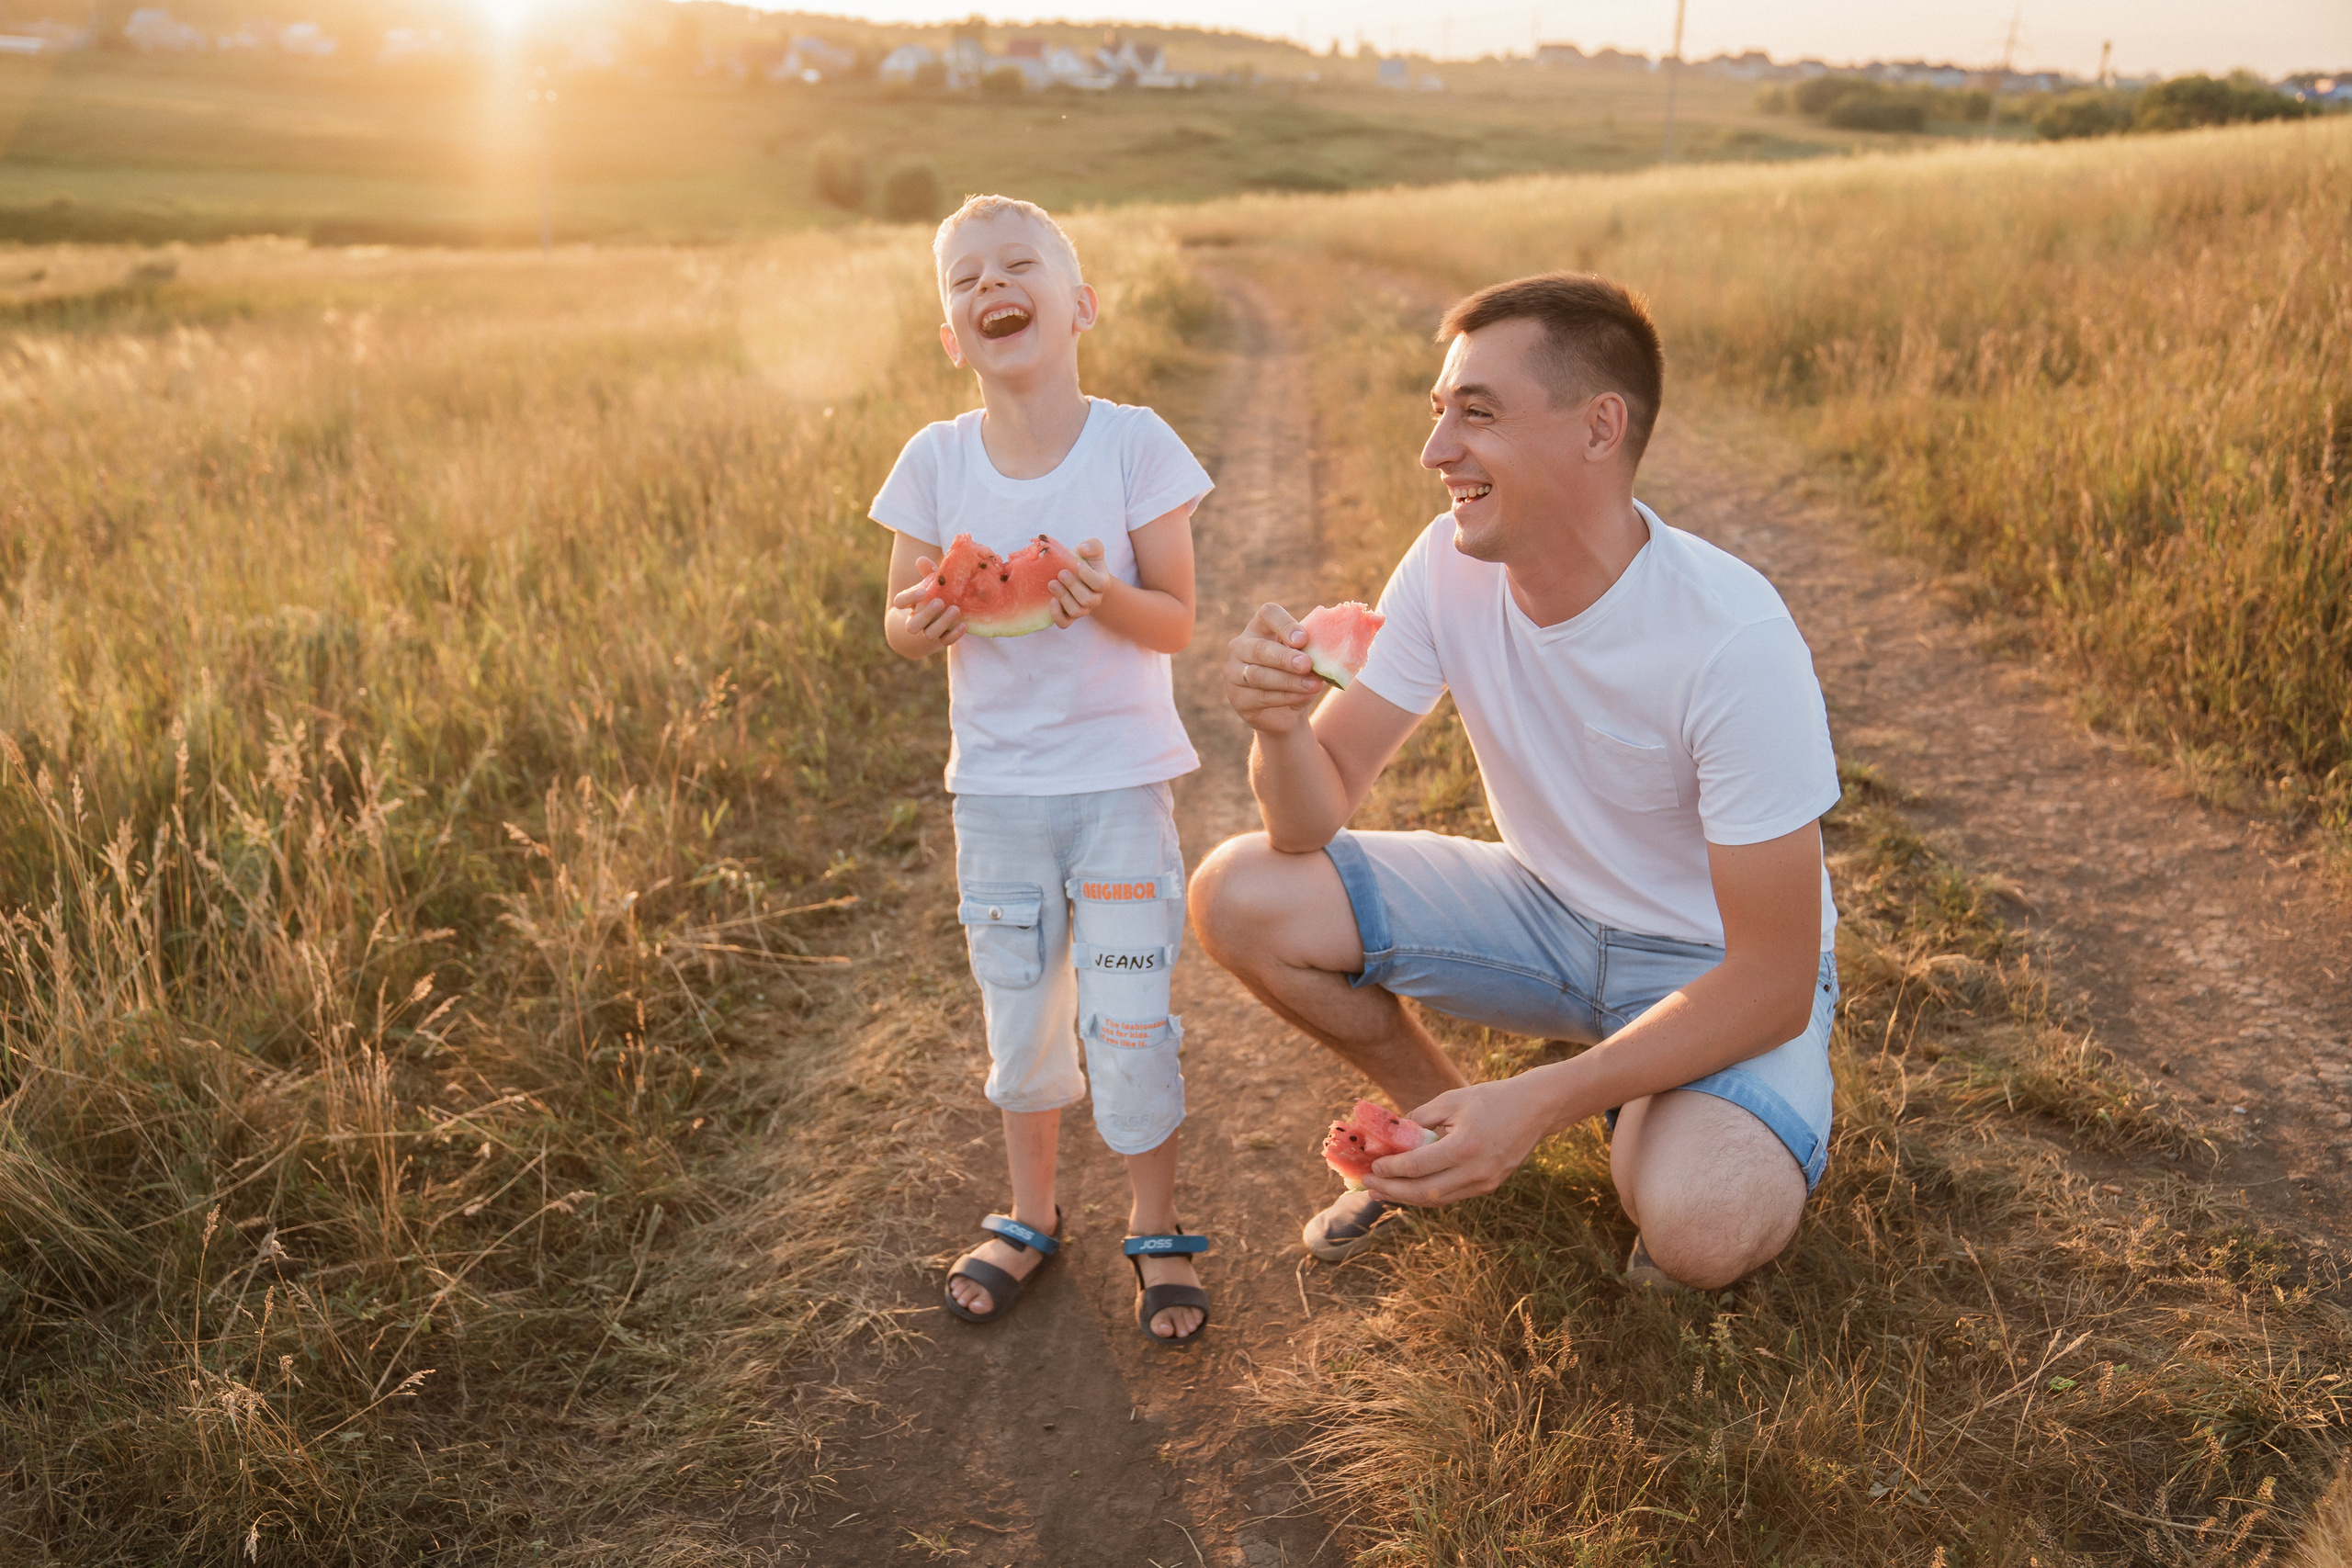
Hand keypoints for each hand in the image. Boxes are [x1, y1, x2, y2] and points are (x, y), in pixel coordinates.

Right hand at [890, 557, 965, 650]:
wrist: (946, 611)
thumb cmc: (937, 591)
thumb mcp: (933, 580)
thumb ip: (928, 572)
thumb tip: (922, 560)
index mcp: (910, 604)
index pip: (900, 602)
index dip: (909, 598)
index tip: (923, 591)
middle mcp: (916, 621)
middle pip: (912, 625)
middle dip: (926, 614)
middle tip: (940, 601)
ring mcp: (929, 632)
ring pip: (930, 634)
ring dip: (942, 623)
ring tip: (955, 609)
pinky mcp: (943, 639)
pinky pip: (946, 641)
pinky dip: (954, 635)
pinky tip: (963, 624)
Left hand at [1047, 538, 1112, 628]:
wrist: (1072, 571)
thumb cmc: (1083, 559)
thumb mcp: (1090, 547)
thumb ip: (1092, 545)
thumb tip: (1084, 549)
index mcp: (1102, 582)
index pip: (1100, 584)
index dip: (1088, 576)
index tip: (1077, 564)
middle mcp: (1094, 598)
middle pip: (1088, 600)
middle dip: (1073, 586)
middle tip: (1061, 573)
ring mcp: (1082, 609)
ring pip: (1076, 611)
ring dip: (1063, 597)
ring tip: (1052, 584)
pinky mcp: (1068, 616)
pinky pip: (1064, 623)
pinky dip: (1057, 615)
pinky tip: (1051, 601)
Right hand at [1222, 602, 1325, 735]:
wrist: (1285, 711)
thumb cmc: (1297, 674)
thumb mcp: (1306, 658)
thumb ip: (1310, 651)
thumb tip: (1326, 653)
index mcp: (1259, 627)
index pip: (1267, 614)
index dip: (1284, 624)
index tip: (1303, 639)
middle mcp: (1240, 646)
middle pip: (1259, 648)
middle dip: (1285, 658)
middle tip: (1306, 665)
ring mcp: (1233, 672)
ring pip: (1259, 675)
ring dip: (1289, 681)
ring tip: (1313, 685)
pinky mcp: (1236, 698)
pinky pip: (1262, 697)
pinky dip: (1286, 697)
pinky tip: (1303, 696)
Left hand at [1360, 1081, 1551, 1206]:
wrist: (1537, 1108)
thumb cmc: (1492, 1098)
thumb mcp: (1451, 1100)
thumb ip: (1419, 1118)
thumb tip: (1389, 1134)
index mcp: (1465, 1147)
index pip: (1417, 1167)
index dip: (1391, 1170)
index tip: (1373, 1167)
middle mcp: (1476, 1171)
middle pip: (1424, 1193)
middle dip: (1392, 1191)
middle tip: (1369, 1186)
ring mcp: (1485, 1183)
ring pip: (1437, 1200)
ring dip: (1407, 1199)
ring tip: (1382, 1193)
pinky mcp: (1490, 1186)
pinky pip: (1451, 1196)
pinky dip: (1427, 1194)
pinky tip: (1408, 1189)